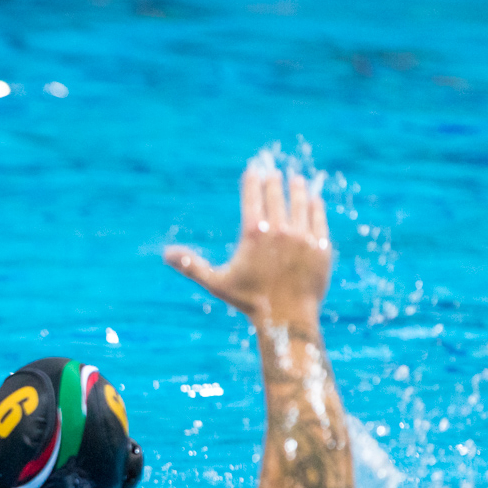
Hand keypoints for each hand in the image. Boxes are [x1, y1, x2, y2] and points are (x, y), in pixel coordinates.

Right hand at [164, 151, 331, 321]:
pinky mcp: (321, 247)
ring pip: (301, 203)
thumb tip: (165, 254)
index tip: (253, 170)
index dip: (253, 180)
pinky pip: (318, 219)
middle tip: (274, 172)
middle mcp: (280, 230)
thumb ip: (192, 265)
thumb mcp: (216, 282)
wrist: (286, 318)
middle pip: (277, 195)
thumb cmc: (249, 301)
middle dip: (274, 181)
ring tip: (296, 179)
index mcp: (254, 234)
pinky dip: (316, 206)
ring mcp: (303, 237)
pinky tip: (314, 198)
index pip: (253, 196)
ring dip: (297, 188)